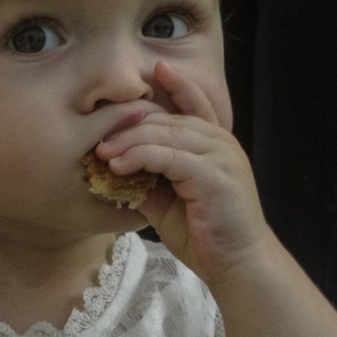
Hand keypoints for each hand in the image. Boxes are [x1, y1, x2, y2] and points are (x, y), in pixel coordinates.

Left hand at [89, 76, 269, 285]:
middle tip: (98, 137)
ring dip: (130, 142)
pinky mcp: (215, 175)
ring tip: (102, 152)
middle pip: (169, 120)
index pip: (196, 103)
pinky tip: (119, 166)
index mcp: (215, 144)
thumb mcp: (170, 202)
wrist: (238, 266)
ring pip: (167, 135)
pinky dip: (141, 157)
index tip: (155, 70)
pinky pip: (169, 157)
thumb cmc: (206, 236)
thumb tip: (116, 169)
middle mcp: (221, 143)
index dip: (178, 85)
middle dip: (131, 126)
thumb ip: (150, 179)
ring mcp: (220, 157)